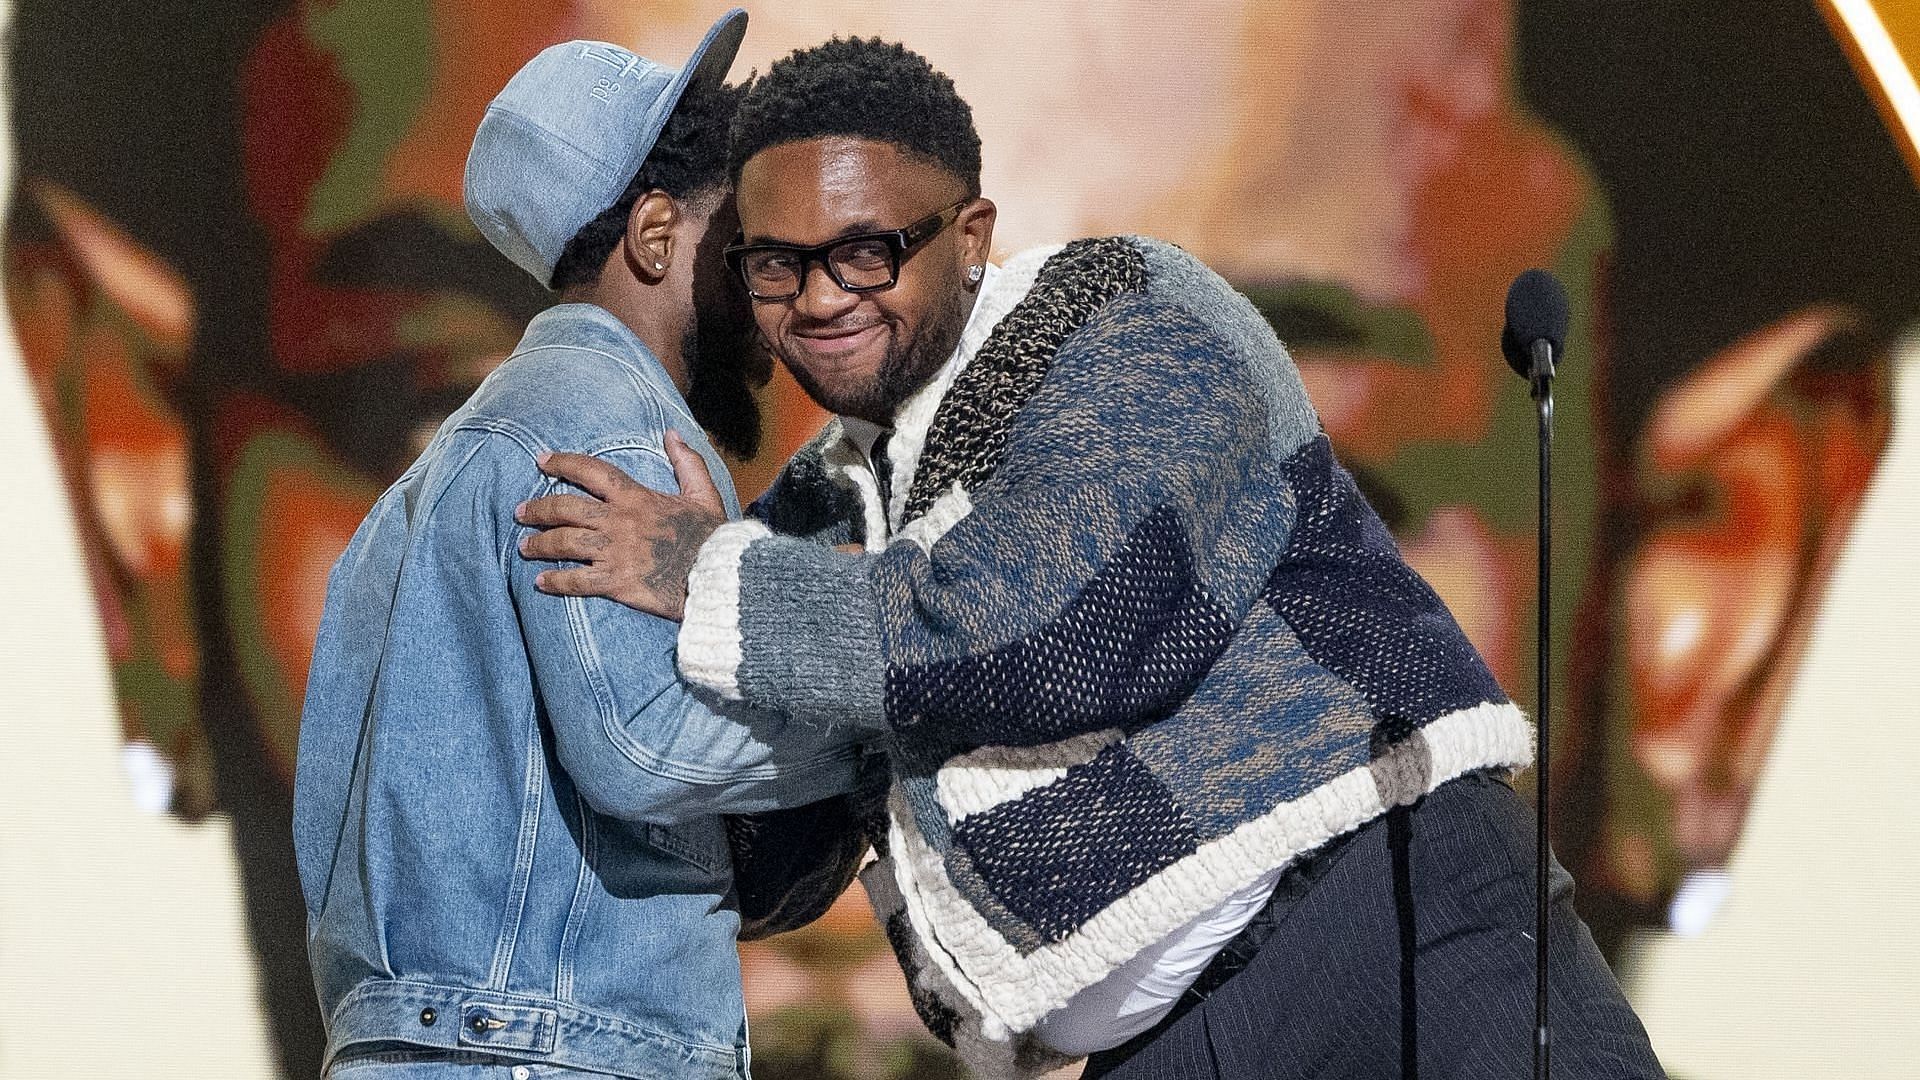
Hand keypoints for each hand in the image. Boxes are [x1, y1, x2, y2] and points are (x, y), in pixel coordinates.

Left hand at [516, 431, 725, 619]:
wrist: (719, 577)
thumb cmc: (712, 537)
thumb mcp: (704, 493)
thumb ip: (687, 462)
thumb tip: (671, 433)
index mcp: (636, 498)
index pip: (591, 472)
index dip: (563, 463)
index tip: (541, 461)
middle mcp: (619, 522)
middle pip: (565, 508)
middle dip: (538, 508)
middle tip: (520, 512)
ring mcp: (615, 553)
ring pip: (564, 543)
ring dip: (539, 544)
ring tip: (525, 547)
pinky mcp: (616, 583)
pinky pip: (577, 581)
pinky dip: (556, 581)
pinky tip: (541, 582)